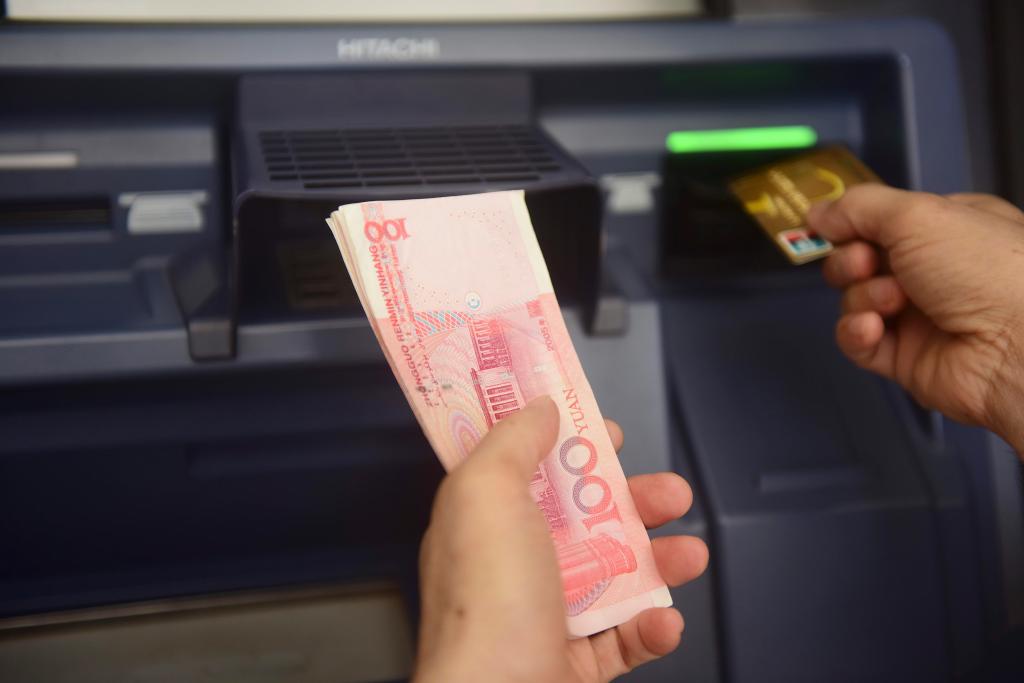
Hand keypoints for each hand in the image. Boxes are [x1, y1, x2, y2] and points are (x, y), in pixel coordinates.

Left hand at [414, 397, 708, 682]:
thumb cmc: (484, 604)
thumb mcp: (486, 492)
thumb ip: (512, 439)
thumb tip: (539, 407)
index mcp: (485, 521)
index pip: (527, 468)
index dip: (568, 444)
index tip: (604, 431)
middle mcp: (513, 566)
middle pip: (586, 518)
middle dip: (636, 500)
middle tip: (670, 492)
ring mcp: (546, 615)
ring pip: (615, 575)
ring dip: (661, 561)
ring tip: (688, 554)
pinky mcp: (576, 663)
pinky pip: (627, 638)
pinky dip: (654, 627)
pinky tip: (663, 620)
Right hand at [808, 184, 1023, 454]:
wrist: (1016, 346)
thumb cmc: (984, 269)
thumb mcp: (918, 214)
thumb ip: (859, 207)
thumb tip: (816, 214)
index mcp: (946, 229)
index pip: (881, 221)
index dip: (853, 224)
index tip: (833, 227)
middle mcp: (933, 271)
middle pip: (860, 260)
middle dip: (852, 261)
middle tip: (867, 264)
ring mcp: (918, 316)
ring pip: (855, 299)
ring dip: (862, 297)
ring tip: (893, 302)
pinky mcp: (904, 357)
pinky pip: (858, 341)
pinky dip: (856, 332)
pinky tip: (871, 328)